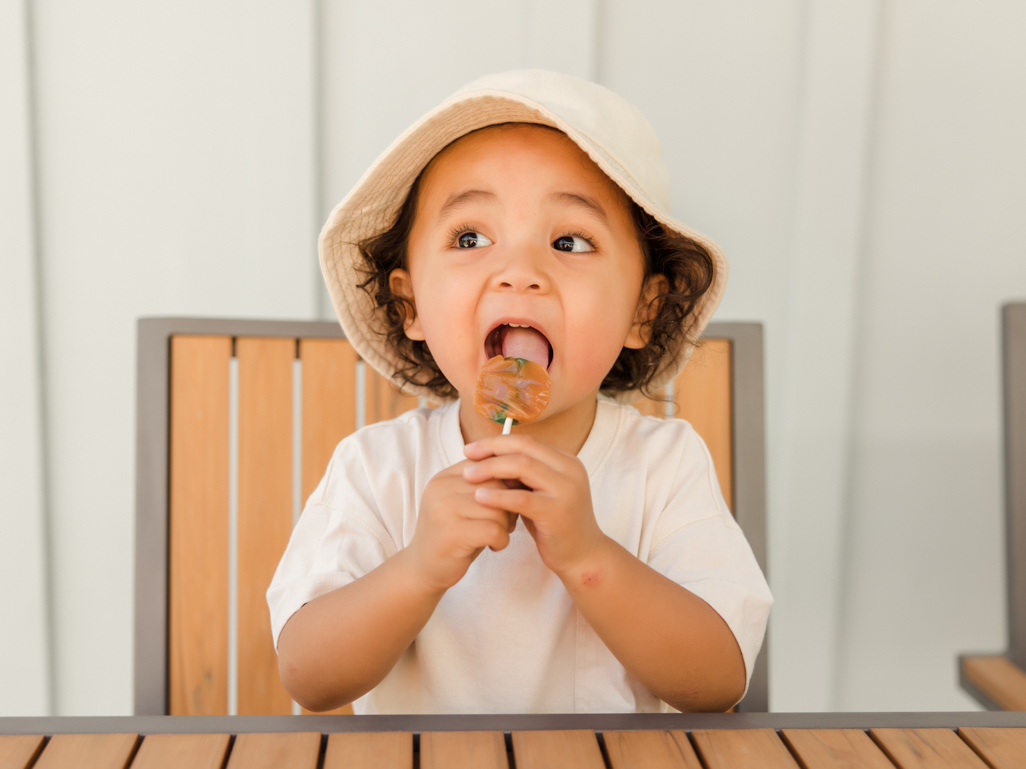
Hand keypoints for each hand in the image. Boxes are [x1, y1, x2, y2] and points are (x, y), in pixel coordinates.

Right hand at [404, 460, 515, 592]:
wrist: (422, 569)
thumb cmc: (454, 535)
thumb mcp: (466, 505)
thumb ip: (486, 487)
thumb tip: (522, 475)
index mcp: (445, 477)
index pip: (486, 464)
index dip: (505, 483)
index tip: (507, 502)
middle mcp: (441, 488)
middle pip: (496, 485)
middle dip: (509, 505)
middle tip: (505, 523)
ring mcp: (444, 510)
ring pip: (497, 508)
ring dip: (506, 525)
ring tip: (497, 535)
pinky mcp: (451, 534)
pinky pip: (493, 530)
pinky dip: (502, 540)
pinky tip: (494, 546)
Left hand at [462, 434, 606, 576]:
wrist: (582, 557)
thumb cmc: (555, 525)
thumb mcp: (540, 493)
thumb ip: (522, 476)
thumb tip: (487, 458)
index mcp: (565, 461)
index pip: (527, 441)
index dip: (497, 442)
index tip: (472, 448)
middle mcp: (569, 470)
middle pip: (524, 447)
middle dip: (492, 449)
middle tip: (466, 454)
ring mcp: (566, 490)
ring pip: (523, 467)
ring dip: (491, 468)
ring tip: (468, 475)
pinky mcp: (558, 512)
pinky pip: (522, 498)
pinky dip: (498, 496)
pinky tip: (480, 497)